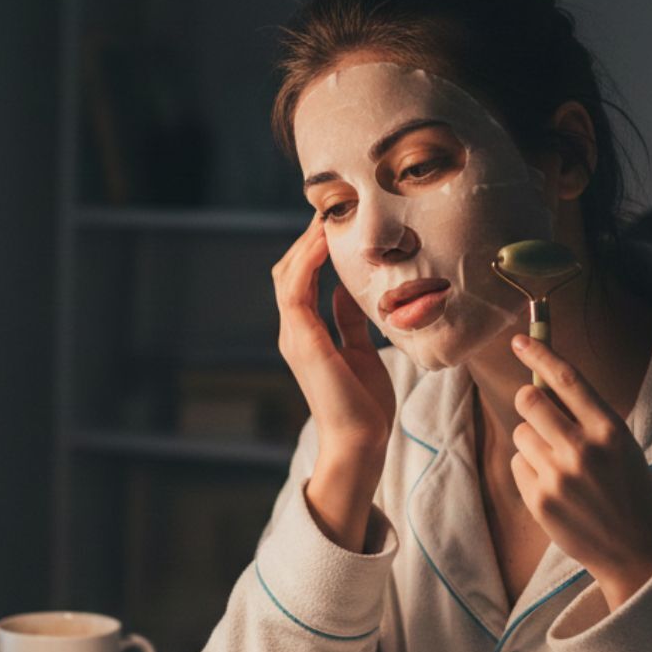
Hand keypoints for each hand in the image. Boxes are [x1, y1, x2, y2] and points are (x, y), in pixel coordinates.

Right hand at [272, 214, 395, 456]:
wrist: (361, 441)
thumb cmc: (363, 403)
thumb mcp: (360, 352)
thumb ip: (348, 322)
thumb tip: (345, 292)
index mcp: (305, 333)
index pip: (300, 279)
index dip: (312, 249)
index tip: (333, 223)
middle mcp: (293, 331)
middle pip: (288, 271)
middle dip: (306, 240)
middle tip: (330, 210)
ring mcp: (294, 336)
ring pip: (287, 275)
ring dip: (305, 244)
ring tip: (325, 216)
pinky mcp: (303, 341)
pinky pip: (297, 290)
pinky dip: (307, 261)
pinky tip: (324, 240)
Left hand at [509, 334, 651, 610]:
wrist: (637, 554)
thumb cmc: (630, 492)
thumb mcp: (623, 445)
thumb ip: (587, 417)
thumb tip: (542, 383)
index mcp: (610, 429)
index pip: (567, 379)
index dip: (540, 353)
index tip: (519, 339)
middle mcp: (582, 449)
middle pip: (529, 400)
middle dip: (529, 402)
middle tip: (541, 416)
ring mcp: (558, 476)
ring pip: (520, 434)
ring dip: (533, 443)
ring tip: (561, 467)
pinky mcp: (539, 500)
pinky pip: (517, 465)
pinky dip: (530, 471)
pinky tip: (555, 490)